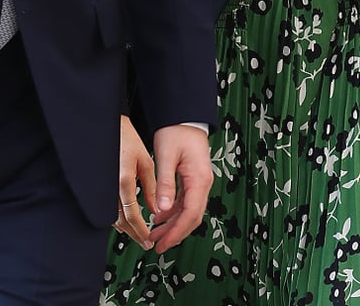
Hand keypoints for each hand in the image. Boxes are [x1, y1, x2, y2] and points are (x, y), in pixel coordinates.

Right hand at [113, 116, 155, 249]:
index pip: (132, 214)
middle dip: (134, 234)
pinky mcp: (99, 186)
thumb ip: (151, 187)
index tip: (148, 240)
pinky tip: (124, 221)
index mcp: (123, 181)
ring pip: (112, 216)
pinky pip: (107, 207)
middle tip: (145, 243)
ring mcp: (102, 187)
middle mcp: (110, 187)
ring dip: (125, 228)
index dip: (141, 230)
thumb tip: (156, 209)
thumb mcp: (145, 160)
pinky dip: (116, 217)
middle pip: (120, 220)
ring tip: (137, 234)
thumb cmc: (125, 138)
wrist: (104, 126)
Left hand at [146, 124, 212, 254]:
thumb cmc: (175, 131)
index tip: (163, 244)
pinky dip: (174, 211)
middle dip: (175, 233)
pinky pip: (186, 201)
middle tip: (157, 244)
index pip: (190, 214)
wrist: (184, 115)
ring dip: (173, 224)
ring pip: (189, 211)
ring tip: (155, 233)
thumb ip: (165, 184)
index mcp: (199, 179)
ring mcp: (200, 181)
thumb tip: (162, 211)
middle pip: (192, 217)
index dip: (176, 232)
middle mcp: (204, 183)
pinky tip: (160, 216)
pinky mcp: (194, 178)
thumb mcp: (166, 156)